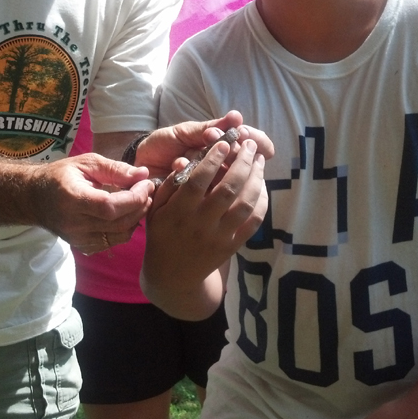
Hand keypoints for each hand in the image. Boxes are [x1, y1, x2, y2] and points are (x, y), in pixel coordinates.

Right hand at [25, 154, 154, 254]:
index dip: (134, 198)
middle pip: (118, 223)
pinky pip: (113, 242)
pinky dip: (125, 229)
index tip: (146, 184)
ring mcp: (78, 239)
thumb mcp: (86, 163)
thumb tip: (143, 174)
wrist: (35, 198)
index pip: (109, 206)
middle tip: (147, 190)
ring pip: (119, 236)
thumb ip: (115, 169)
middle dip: (140, 206)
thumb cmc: (61, 175)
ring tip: (139, 201)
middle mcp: (74, 224)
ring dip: (136, 218)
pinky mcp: (83, 246)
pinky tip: (126, 213)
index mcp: (73, 199)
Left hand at [135, 110, 274, 180]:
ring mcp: (213, 184)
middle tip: (208, 138)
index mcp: (225, 148)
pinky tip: (175, 165)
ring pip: (225, 175)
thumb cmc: (164, 146)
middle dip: (225, 148)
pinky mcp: (199, 199)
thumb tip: (237, 117)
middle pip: (244, 161)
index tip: (241, 133)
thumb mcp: (185, 132)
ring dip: (204, 160)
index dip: (253, 140)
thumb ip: (211, 127)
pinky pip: (204, 187)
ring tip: (183, 155)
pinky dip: (187, 171)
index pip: (255, 143)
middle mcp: (224, 167)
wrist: (139, 165)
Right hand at [143, 134, 267, 314]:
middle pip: (228, 189)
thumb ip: (169, 185)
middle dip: (243, 163)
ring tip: (259, 161)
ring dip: (256, 179)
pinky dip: (261, 202)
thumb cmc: (162, 234)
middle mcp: (201, 224)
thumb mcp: (155, 209)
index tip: (224, 143)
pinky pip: (253, 222)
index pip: (198, 182)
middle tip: (250, 145)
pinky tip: (261, 185)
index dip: (213, 161)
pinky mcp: (232, 246)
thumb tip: (187, 160)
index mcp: (179, 212)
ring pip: (246, 204)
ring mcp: (220, 236)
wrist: (173, 275)